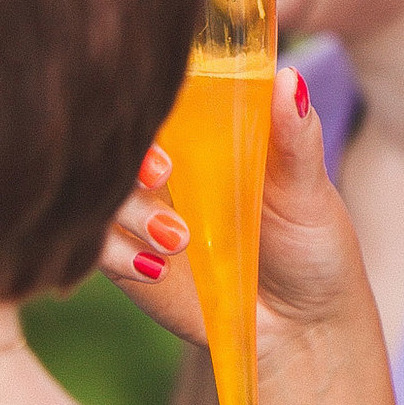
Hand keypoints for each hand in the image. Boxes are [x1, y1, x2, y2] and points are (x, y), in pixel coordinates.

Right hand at [99, 68, 370, 361]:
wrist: (298, 326)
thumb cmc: (310, 242)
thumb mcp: (308, 190)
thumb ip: (295, 137)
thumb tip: (289, 78)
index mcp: (208, 126)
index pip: (163, 89)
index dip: (151, 94)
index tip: (171, 120)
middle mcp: (168, 160)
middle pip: (117, 134)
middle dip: (130, 151)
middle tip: (161, 174)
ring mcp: (141, 207)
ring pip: (98, 186)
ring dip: (126, 207)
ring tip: (179, 240)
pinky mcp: (124, 255)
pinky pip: (93, 242)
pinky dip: (114, 252)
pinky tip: (156, 269)